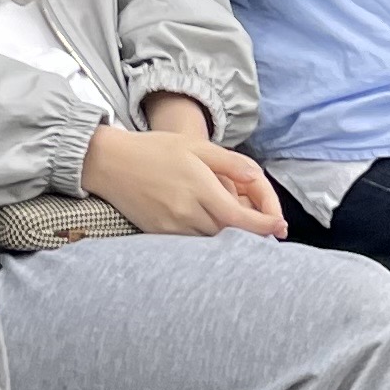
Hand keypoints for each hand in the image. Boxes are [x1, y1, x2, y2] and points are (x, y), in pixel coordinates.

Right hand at [83, 123, 287, 238]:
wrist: (109, 163)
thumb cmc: (155, 149)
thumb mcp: (195, 146)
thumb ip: (229, 162)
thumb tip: (257, 176)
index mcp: (198, 187)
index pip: (239, 218)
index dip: (263, 226)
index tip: (280, 228)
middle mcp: (186, 211)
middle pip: (228, 233)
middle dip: (248, 231)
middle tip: (263, 224)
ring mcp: (170, 226)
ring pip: (210, 240)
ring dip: (226, 236)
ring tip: (236, 224)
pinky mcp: (157, 234)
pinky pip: (190, 243)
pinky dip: (204, 237)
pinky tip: (208, 225)